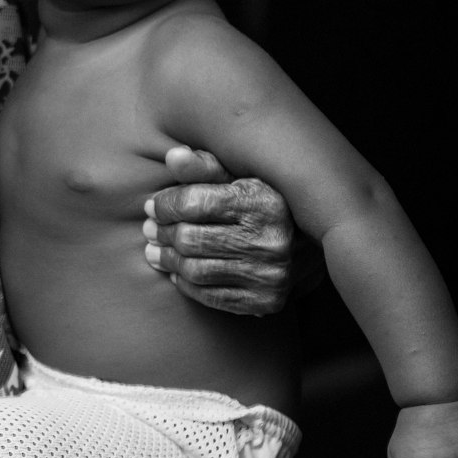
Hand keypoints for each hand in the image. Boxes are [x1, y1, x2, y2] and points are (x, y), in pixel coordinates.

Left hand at [143, 145, 308, 315]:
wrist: (307, 246)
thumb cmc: (260, 203)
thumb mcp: (238, 178)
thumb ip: (203, 167)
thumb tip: (172, 156)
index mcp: (263, 202)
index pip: (195, 203)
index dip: (166, 205)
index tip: (152, 206)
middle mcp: (270, 240)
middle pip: (191, 239)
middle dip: (163, 234)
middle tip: (150, 230)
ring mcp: (269, 275)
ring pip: (196, 270)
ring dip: (168, 261)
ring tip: (155, 251)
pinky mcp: (265, 302)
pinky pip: (210, 296)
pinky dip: (186, 285)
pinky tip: (176, 272)